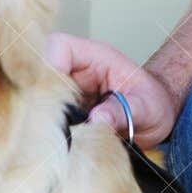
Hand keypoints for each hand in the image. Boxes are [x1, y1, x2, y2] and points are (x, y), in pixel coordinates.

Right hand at [44, 32, 177, 147]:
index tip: (49, 94)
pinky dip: (45, 130)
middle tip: (48, 124)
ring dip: (39, 116)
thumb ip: (124, 112)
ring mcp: (65, 92)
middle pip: (37, 72)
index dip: (47, 65)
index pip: (58, 47)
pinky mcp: (62, 112)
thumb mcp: (146, 108)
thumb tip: (98, 119)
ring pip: (35, 95)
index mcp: (93, 57)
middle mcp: (74, 71)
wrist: (156, 120)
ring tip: (52, 137)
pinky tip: (52, 145)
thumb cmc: (153, 103)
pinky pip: (44, 116)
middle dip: (37, 97)